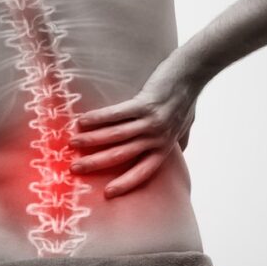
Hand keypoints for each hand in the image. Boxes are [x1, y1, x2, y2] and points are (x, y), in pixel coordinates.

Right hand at [69, 52, 203, 198]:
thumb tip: (179, 151)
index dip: (125, 183)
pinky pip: (117, 114)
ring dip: (92, 140)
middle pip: (122, 155)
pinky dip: (98, 118)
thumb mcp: (186, 124)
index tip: (107, 194)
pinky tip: (82, 121)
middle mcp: (157, 137)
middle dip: (96, 163)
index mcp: (165, 146)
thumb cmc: (187, 97)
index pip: (144, 171)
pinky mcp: (146, 103)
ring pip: (116, 135)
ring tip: (73, 143)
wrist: (193, 71)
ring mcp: (151, 121)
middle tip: (74, 169)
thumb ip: (180, 139)